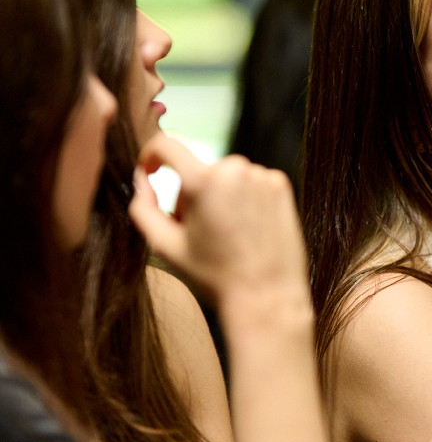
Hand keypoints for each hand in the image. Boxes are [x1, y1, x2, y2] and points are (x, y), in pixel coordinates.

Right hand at [128, 136, 309, 315]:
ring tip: (227, 236)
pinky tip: (249, 230)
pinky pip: (250, 182)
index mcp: (203, 181)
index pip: (166, 145)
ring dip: (220, 197)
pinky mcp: (280, 184)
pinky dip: (244, 199)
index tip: (152, 171)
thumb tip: (142, 179)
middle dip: (192, 195)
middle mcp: (234, 169)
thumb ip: (142, 208)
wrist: (267, 296)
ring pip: (226, 177)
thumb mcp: (165, 246)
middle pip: (198, 170)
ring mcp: (261, 175)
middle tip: (199, 232)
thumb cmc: (213, 276)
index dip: (151, 155)